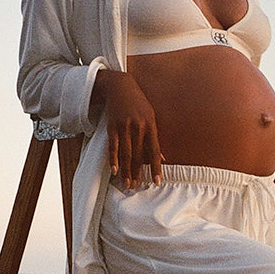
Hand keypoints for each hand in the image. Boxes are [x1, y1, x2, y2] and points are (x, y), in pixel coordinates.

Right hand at [91, 69, 162, 187]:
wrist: (120, 86)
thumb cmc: (138, 103)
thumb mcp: (151, 116)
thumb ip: (154, 137)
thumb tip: (162, 157)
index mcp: (150, 125)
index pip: (154, 151)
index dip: (155, 167)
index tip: (157, 181)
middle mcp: (138, 127)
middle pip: (138, 155)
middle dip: (137, 173)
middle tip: (136, 187)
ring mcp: (124, 127)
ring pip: (126, 154)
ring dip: (126, 171)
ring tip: (127, 183)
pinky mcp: (112, 126)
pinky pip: (113, 146)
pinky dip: (113, 159)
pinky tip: (114, 170)